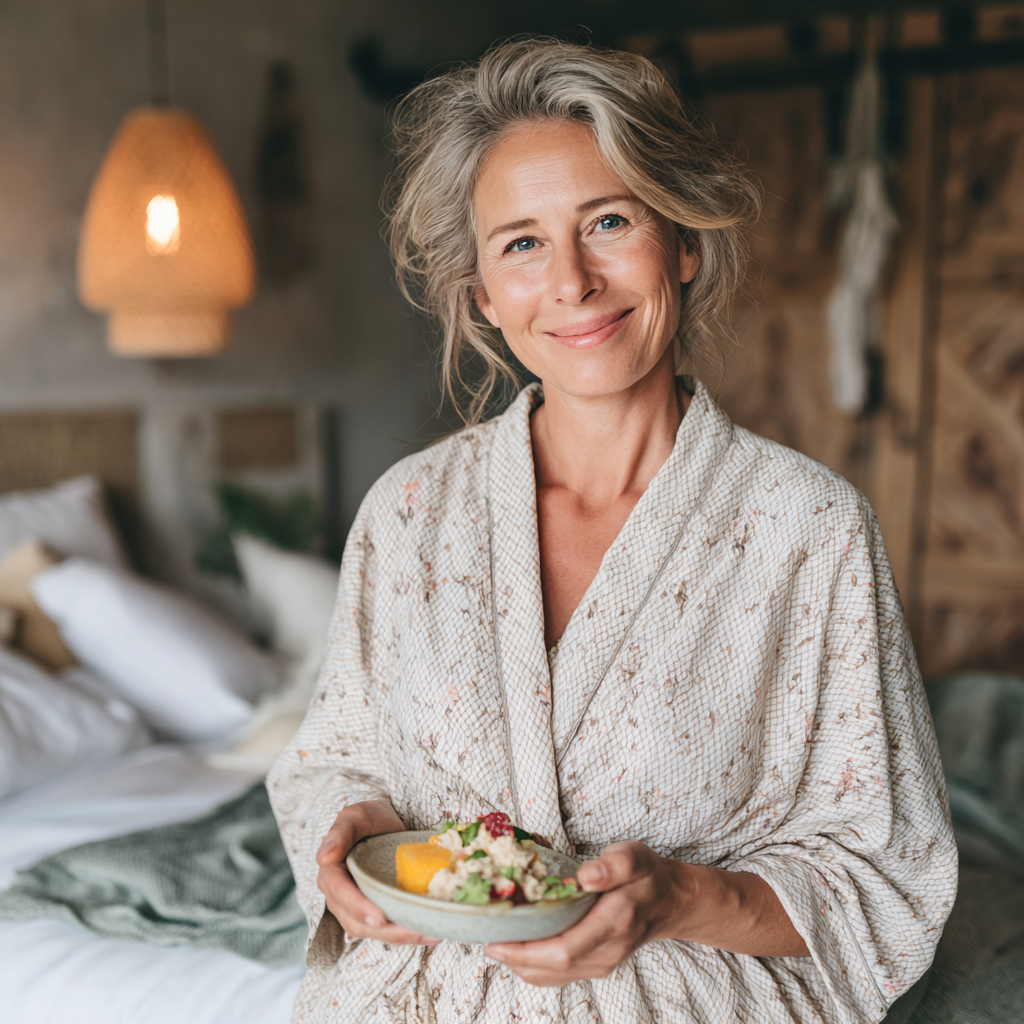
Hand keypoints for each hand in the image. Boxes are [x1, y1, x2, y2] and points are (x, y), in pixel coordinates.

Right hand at [316, 800, 440, 945]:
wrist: (384, 822)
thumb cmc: (367, 818)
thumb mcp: (355, 816)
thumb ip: (339, 833)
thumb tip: (323, 858)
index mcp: (331, 874)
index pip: (340, 895)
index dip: (358, 908)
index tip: (379, 918)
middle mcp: (341, 897)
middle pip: (358, 922)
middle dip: (387, 931)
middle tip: (416, 931)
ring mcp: (359, 906)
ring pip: (375, 931)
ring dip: (402, 936)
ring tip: (431, 934)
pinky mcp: (377, 910)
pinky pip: (389, 928)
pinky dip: (408, 932)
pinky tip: (430, 931)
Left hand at [485, 841, 679, 986]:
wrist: (669, 901)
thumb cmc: (647, 875)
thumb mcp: (635, 858)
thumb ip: (614, 865)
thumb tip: (587, 875)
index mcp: (614, 923)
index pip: (564, 950)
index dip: (527, 951)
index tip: (498, 940)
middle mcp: (607, 952)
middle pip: (553, 968)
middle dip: (516, 959)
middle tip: (487, 942)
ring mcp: (602, 963)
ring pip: (553, 976)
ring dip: (521, 965)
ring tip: (496, 945)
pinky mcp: (596, 965)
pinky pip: (559, 975)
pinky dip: (534, 966)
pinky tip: (518, 950)